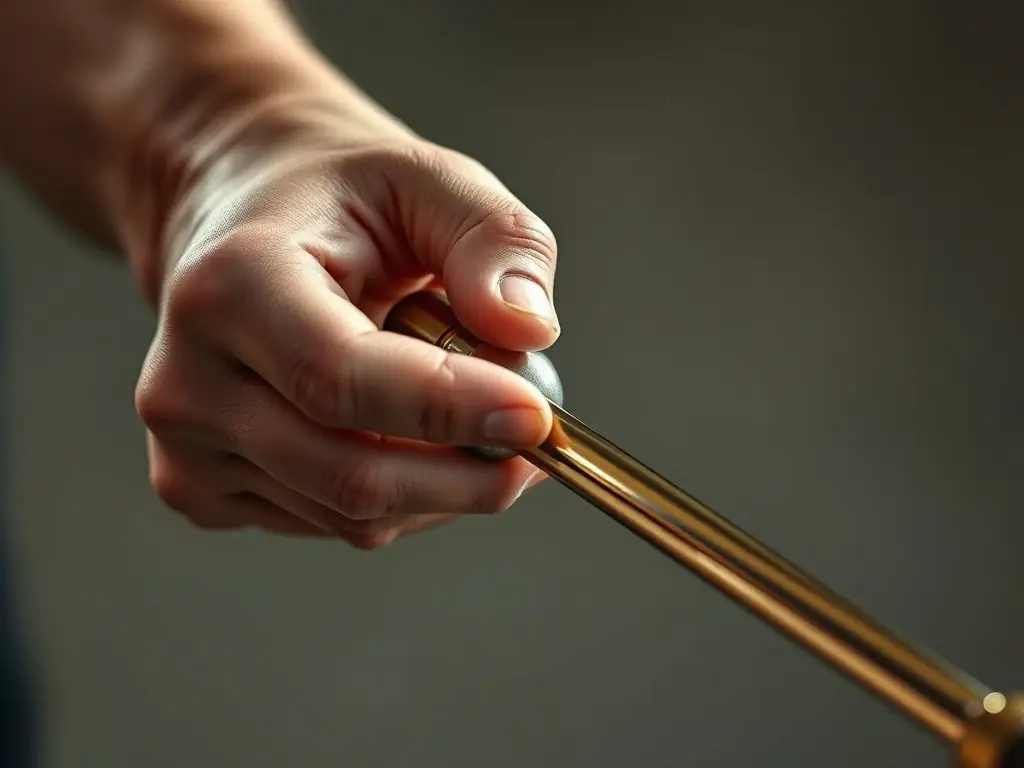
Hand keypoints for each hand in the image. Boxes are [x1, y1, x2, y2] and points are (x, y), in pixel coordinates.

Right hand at [132, 130, 560, 549]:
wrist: (238, 224)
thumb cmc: (336, 199)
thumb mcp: (427, 178)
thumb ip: (492, 238)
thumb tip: (529, 331)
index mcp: (230, 284)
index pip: (342, 379)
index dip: (450, 408)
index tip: (537, 417)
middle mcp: (187, 379)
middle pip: (350, 473)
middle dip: (467, 473)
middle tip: (537, 440)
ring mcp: (186, 447)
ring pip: (354, 515)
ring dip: (443, 482)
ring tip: (468, 412)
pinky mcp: (200, 490)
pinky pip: (335, 525)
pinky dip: (403, 496)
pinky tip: (409, 433)